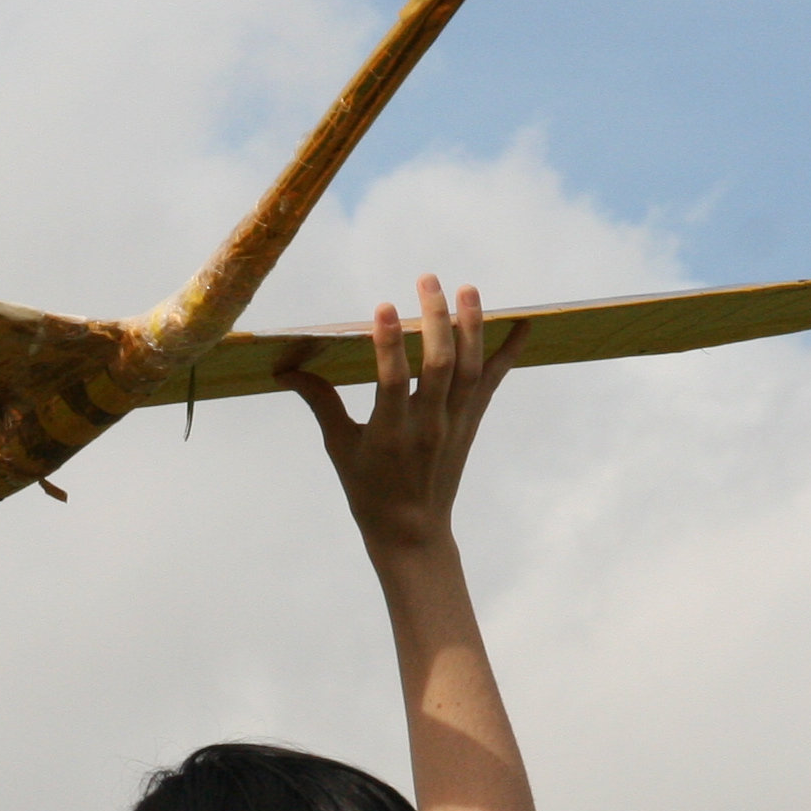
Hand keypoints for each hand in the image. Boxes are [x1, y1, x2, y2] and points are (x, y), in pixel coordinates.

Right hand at [280, 274, 523, 566]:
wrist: (413, 531)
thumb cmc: (369, 490)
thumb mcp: (340, 448)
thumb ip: (320, 403)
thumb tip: (287, 370)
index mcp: (390, 433)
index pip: (391, 381)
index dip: (388, 344)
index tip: (383, 306)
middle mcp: (428, 425)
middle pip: (440, 365)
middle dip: (436, 319)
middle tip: (428, 280)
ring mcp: (455, 423)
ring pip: (470, 368)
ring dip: (472, 326)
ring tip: (468, 289)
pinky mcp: (472, 422)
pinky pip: (493, 382)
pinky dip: (509, 352)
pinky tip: (524, 324)